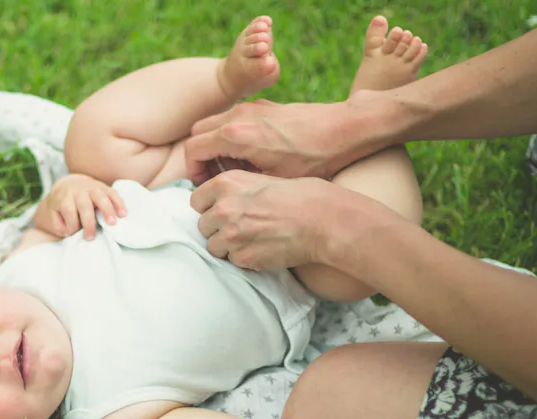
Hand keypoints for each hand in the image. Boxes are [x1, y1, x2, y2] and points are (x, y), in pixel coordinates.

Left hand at [35, 173, 126, 240]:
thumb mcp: (53, 213)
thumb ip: (58, 225)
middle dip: (88, 222)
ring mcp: (92, 187)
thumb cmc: (62, 204)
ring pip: (100, 196)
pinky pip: (113, 193)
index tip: (74, 234)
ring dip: (107, 210)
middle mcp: (79, 191)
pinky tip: (123, 214)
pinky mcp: (104, 187)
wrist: (69, 184)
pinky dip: (119, 203)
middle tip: (91, 237)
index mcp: (65, 197)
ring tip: (113, 223)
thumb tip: (69, 232)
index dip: (72, 225)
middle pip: (84, 205)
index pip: (69, 211)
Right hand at [184, 91, 394, 183]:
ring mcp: (251, 108)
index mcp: (235, 135)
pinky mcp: (263, 106)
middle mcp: (238, 116)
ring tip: (237, 170)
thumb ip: (242, 183)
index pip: (192, 149)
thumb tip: (224, 195)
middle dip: (201, 157)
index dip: (193, 171)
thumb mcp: (274, 180)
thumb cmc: (313, 158)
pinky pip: (233, 119)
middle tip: (216, 178)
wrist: (344, 129)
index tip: (204, 186)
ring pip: (215, 124)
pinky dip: (232, 137)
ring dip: (216, 147)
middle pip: (198, 133)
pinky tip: (254, 157)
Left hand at [191, 171, 354, 269]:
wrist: (323, 221)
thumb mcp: (264, 180)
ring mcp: (232, 235)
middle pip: (203, 225)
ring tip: (252, 240)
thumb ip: (238, 190)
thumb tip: (223, 202)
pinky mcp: (243, 257)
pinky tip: (262, 249)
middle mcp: (224, 208)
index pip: (196, 201)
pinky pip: (232, 261)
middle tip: (242, 228)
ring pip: (214, 247)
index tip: (222, 212)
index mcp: (227, 183)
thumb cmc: (302, 196)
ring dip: (228, 246)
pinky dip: (244, 258)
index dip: (209, 207)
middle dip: (218, 228)